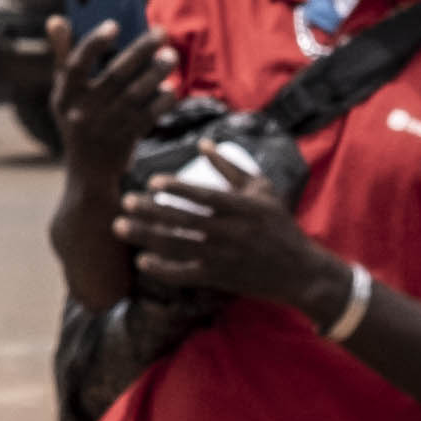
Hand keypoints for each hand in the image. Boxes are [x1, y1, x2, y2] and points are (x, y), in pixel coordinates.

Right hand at [47, 17, 172, 187]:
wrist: (88, 173)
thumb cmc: (77, 121)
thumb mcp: (63, 95)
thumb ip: (62, 57)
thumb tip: (56, 19)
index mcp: (64, 97)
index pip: (76, 65)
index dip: (94, 44)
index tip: (114, 25)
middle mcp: (82, 112)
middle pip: (115, 75)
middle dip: (141, 51)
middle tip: (162, 32)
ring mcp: (105, 128)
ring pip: (136, 94)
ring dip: (156, 73)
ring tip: (171, 56)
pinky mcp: (125, 141)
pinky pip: (148, 116)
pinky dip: (161, 102)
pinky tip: (170, 89)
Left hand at [112, 161, 344, 317]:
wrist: (300, 271)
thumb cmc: (280, 225)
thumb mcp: (263, 190)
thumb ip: (231, 167)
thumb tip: (203, 143)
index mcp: (242, 208)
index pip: (204, 196)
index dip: (177, 189)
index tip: (152, 182)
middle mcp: (231, 233)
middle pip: (183, 221)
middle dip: (150, 212)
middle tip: (125, 202)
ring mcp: (223, 257)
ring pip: (178, 247)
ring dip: (146, 237)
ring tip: (120, 227)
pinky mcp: (220, 278)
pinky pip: (186, 274)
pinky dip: (163, 269)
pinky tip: (142, 260)